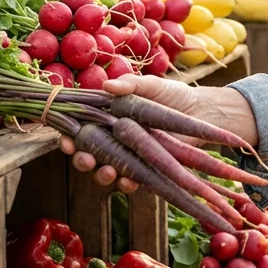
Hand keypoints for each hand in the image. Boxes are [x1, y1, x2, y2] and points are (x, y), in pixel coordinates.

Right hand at [59, 75, 256, 190]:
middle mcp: (115, 139)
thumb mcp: (151, 85)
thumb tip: (107, 85)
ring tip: (107, 172)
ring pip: (106, 171)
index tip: (65, 141)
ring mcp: (130, 156)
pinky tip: (128, 181)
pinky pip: (131, 181)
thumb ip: (130, 84)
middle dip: (82, 160)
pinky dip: (127, 183)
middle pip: (88, 154)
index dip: (68, 138)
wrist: (202, 113)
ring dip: (102, 175)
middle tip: (84, 159)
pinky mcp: (147, 170)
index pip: (80, 130)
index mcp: (109, 118)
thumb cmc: (172, 95)